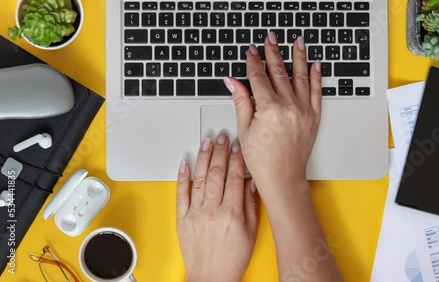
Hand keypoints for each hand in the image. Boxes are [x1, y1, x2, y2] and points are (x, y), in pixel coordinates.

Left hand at [176, 133, 258, 281]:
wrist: (211, 277)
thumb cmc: (232, 258)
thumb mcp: (251, 232)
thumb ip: (251, 205)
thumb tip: (251, 182)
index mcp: (232, 213)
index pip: (235, 177)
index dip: (236, 158)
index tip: (237, 146)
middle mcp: (212, 211)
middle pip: (216, 173)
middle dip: (220, 152)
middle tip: (222, 137)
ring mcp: (195, 214)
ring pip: (199, 179)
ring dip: (203, 158)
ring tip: (206, 143)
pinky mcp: (182, 219)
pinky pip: (181, 194)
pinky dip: (182, 177)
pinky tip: (184, 163)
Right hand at [223, 34, 321, 192]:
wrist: (283, 177)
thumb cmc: (262, 159)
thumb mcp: (245, 129)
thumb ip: (241, 101)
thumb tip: (233, 82)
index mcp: (269, 109)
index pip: (259, 78)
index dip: (254, 62)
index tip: (251, 51)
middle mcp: (289, 106)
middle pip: (279, 72)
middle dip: (273, 53)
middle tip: (270, 38)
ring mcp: (303, 110)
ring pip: (300, 77)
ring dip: (298, 57)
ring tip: (297, 42)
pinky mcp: (314, 117)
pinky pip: (316, 91)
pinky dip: (316, 77)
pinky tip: (315, 65)